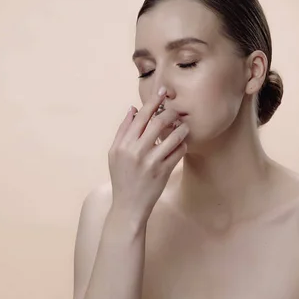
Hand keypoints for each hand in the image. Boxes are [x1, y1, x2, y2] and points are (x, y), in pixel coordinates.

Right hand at [107, 87, 188, 223]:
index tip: (163, 92)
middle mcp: (136, 151)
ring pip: (172, 136)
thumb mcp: (115, 154)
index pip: (141, 116)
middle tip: (177, 110)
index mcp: (123, 145)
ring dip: (181, 128)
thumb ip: (123, 131)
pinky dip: (183, 145)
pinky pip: (178, 152)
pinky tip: (182, 144)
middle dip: (171, 113)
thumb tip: (133, 109)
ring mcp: (151, 162)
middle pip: (158, 122)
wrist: (128, 206)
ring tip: (183, 127)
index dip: (153, 102)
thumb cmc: (122, 177)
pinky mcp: (163, 172)